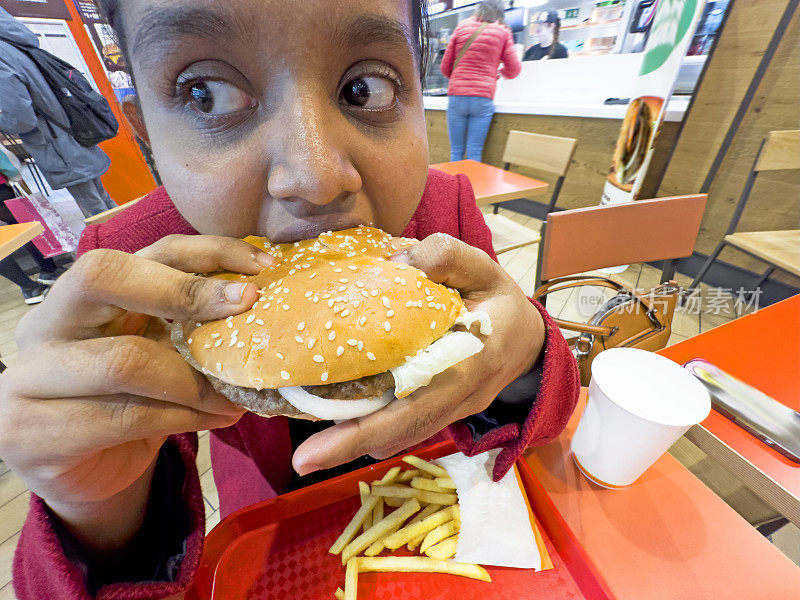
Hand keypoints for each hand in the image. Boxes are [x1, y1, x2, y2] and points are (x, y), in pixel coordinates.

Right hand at [0, 235, 272, 551]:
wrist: (89, 476)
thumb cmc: (133, 403)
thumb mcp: (162, 353)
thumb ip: (190, 327)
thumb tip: (265, 305)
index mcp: (84, 295)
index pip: (144, 251)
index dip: (205, 252)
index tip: (261, 268)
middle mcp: (47, 324)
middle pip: (103, 275)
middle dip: (185, 290)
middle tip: (246, 309)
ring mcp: (29, 378)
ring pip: (122, 360)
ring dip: (195, 381)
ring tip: (236, 396)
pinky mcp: (32, 433)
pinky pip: (124, 417)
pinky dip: (183, 419)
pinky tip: (216, 420)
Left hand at [292, 233, 544, 473]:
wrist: (532, 340)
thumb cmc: (502, 302)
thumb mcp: (484, 268)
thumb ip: (447, 256)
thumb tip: (397, 264)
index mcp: (471, 360)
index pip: (416, 403)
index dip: (366, 428)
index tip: (315, 450)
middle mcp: (460, 396)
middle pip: (402, 431)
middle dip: (349, 447)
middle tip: (303, 460)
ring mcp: (453, 410)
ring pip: (402, 434)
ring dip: (358, 437)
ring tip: (315, 437)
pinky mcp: (445, 412)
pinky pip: (407, 425)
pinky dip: (375, 424)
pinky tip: (346, 411)